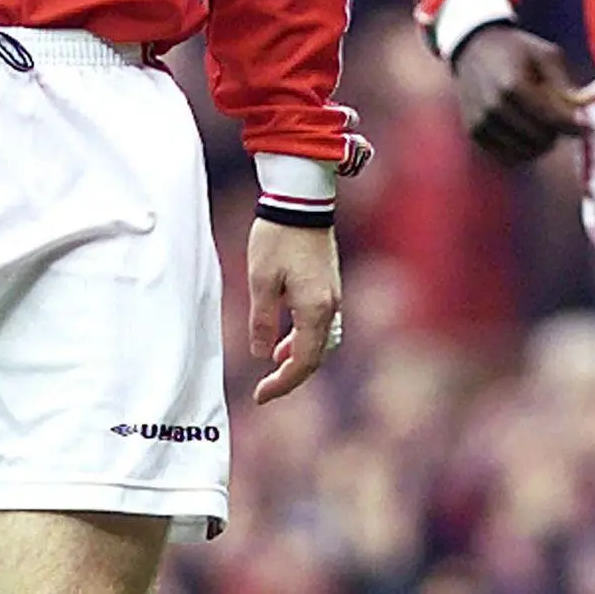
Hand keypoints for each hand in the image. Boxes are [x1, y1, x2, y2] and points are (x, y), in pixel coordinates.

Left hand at [247, 218, 340, 404]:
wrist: (302, 199)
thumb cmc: (277, 237)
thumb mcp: (260, 281)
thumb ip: (263, 321)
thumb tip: (262, 354)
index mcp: (315, 309)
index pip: (303, 361)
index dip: (282, 383)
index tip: (260, 395)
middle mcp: (331, 305)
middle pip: (316, 356)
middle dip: (291, 375)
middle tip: (266, 389)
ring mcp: (334, 294)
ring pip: (321, 340)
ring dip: (299, 357)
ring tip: (274, 364)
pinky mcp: (330, 284)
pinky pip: (322, 324)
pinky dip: (305, 338)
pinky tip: (286, 337)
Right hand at [451, 23, 594, 164]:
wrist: (473, 49)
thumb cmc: (515, 50)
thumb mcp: (546, 55)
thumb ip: (567, 85)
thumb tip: (587, 112)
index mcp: (512, 85)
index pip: (552, 119)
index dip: (575, 127)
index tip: (587, 127)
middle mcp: (494, 108)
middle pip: (541, 139)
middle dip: (557, 132)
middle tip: (560, 117)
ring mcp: (482, 123)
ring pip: (527, 152)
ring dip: (541, 143)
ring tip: (542, 122)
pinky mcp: (475, 134)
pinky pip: (509, 157)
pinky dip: (523, 149)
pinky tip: (526, 131)